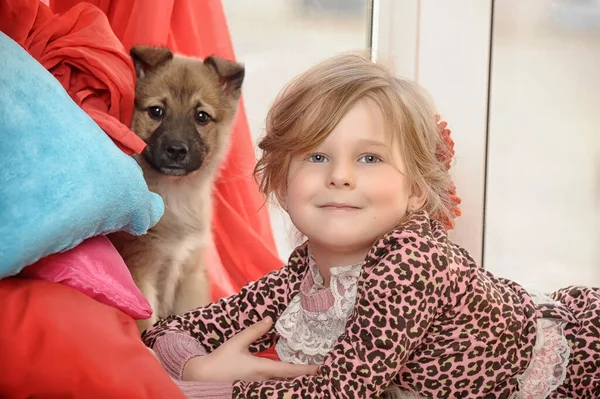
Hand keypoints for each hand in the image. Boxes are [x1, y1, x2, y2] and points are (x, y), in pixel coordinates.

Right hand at [182, 317, 318, 382]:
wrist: (203, 378)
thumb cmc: (220, 361)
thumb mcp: (238, 342)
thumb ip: (255, 331)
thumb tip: (270, 320)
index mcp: (262, 369)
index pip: (290, 370)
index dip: (307, 369)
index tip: (321, 368)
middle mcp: (263, 381)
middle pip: (290, 381)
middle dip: (304, 377)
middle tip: (320, 371)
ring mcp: (258, 387)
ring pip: (282, 385)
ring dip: (294, 380)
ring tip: (307, 374)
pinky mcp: (252, 389)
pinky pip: (273, 387)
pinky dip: (283, 382)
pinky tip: (286, 379)